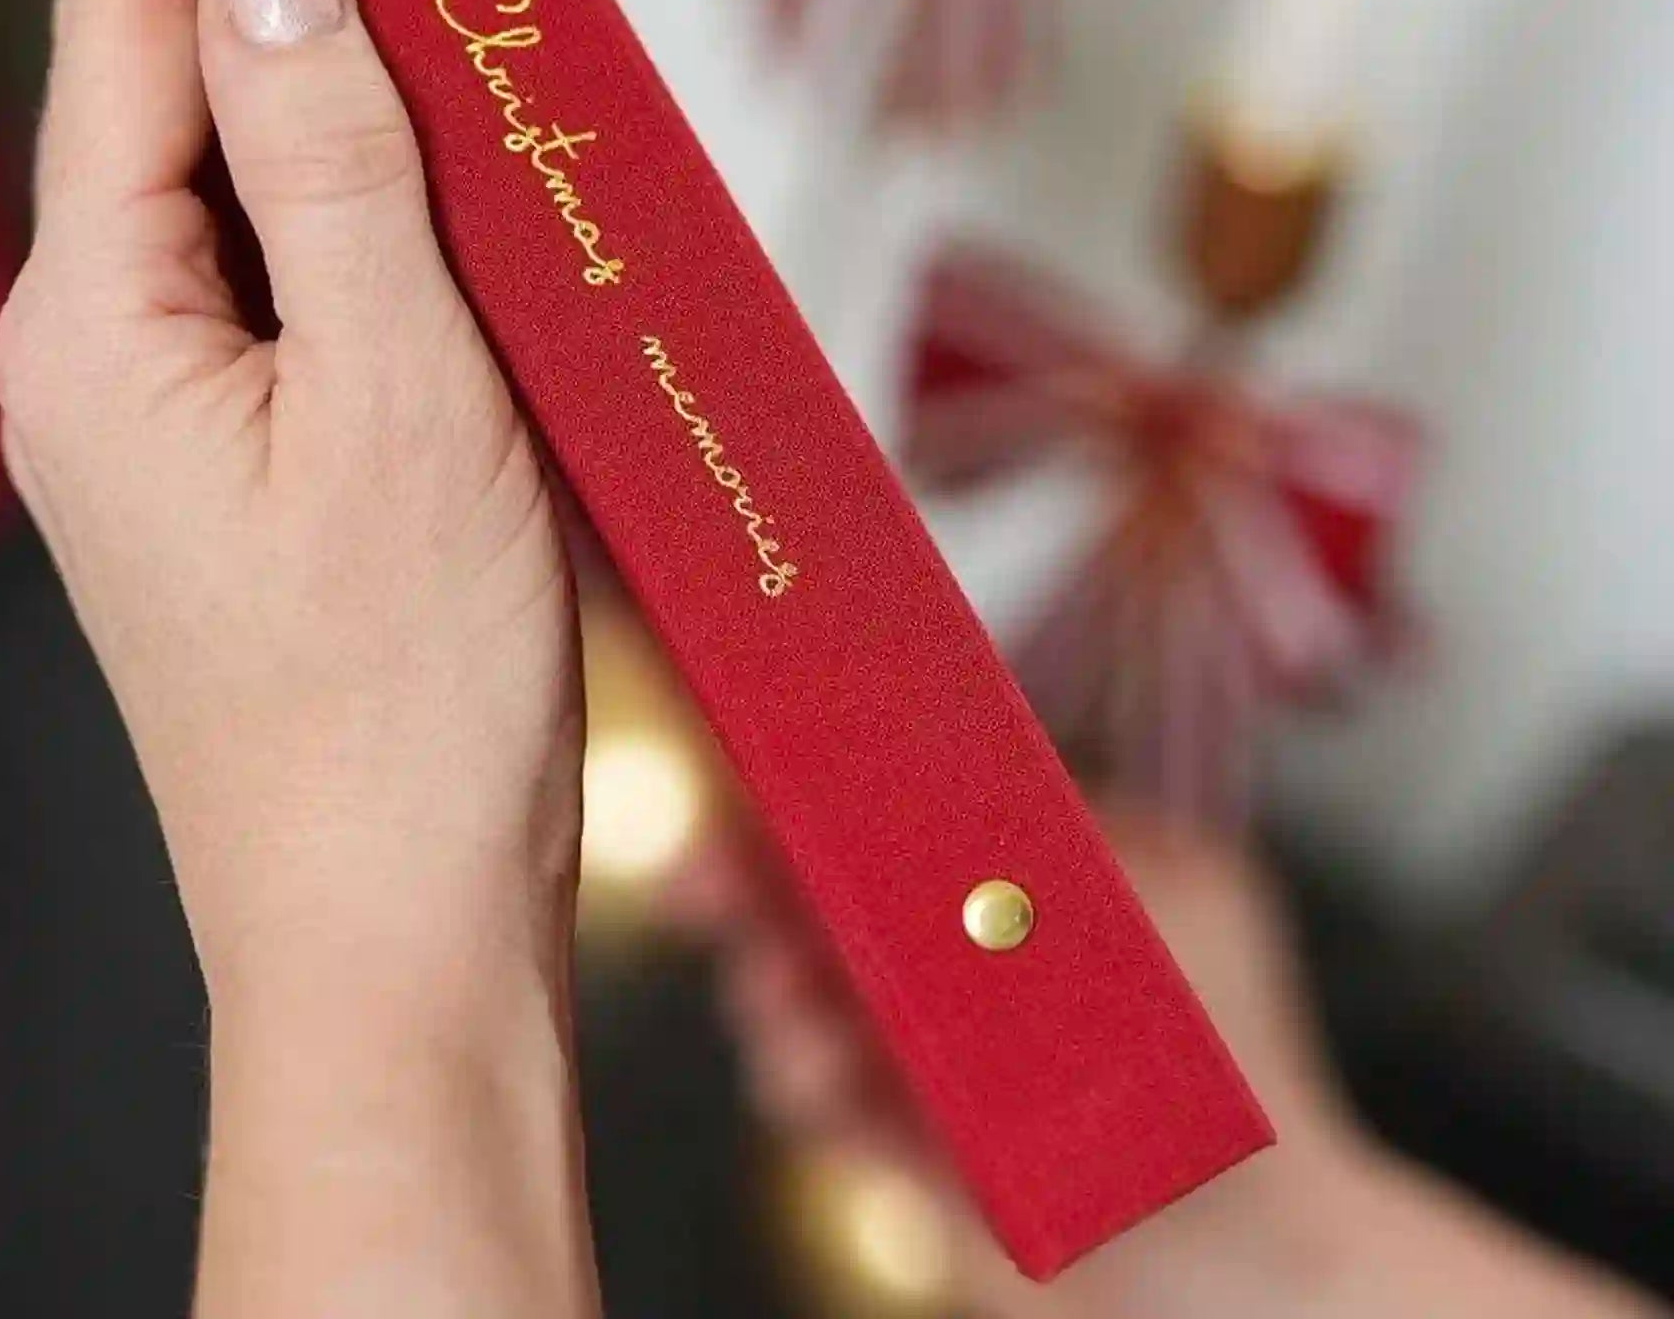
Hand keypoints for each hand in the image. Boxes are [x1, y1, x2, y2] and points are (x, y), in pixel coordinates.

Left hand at [0, 0, 595, 1316]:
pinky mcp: (241, 462)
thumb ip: (332, 162)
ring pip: (226, 176)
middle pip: (156, 86)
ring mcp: (167, 417)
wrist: (396, 938)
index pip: (113, 29)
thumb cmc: (406, 700)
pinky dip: (331, 174)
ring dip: (281, 46)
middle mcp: (105, 361)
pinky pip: (275, 265)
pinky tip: (386, 129)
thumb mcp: (407, 394)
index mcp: (109, 331)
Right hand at [674, 809, 1660, 1318]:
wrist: (1274, 1237)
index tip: (745, 772)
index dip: (792, 796)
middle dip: (735, 890)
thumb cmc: (1239, 1044)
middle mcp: (928, 971)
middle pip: (794, 909)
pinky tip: (831, 1082)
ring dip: (768, 998)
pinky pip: (821, 1117)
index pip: (864, 823)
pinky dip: (808, 1092)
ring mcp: (908, 1068)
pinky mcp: (902, 1163)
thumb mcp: (1182, 890)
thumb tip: (978, 747)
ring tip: (790, 1004)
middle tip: (710, 887)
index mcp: (978, 891)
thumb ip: (1088, 820)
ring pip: (784, 1012)